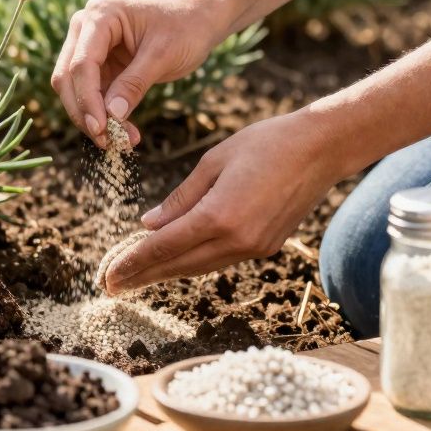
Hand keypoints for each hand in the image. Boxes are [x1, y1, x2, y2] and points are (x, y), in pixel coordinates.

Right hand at [51, 0, 227, 146]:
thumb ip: (134, 84)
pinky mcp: (99, 65)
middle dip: (84, 112)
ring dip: (93, 118)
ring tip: (121, 141)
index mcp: (100, 15)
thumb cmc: (185, 27)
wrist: (199, 18)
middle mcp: (86, 28)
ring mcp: (90, 46)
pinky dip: (104, 115)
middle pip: (68, 77)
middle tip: (106, 142)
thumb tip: (112, 116)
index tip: (101, 129)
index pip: (82, 63)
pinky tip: (124, 133)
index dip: (87, 99)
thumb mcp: (163, 55)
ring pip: (75, 90)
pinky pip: (93, 95)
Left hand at [103, 109, 346, 294]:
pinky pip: (219, 259)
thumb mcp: (213, 162)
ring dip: (167, 272)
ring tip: (137, 276)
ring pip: (199, 266)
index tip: (110, 276)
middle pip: (179, 265)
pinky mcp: (266, 247)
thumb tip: (149, 225)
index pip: (165, 246)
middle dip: (143, 276)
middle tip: (112, 286)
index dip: (133, 262)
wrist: (321, 149)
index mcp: (219, 215)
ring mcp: (254, 248)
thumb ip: (180, 198)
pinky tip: (176, 260)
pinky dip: (193, 262)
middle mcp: (236, 240)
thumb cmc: (266, 144)